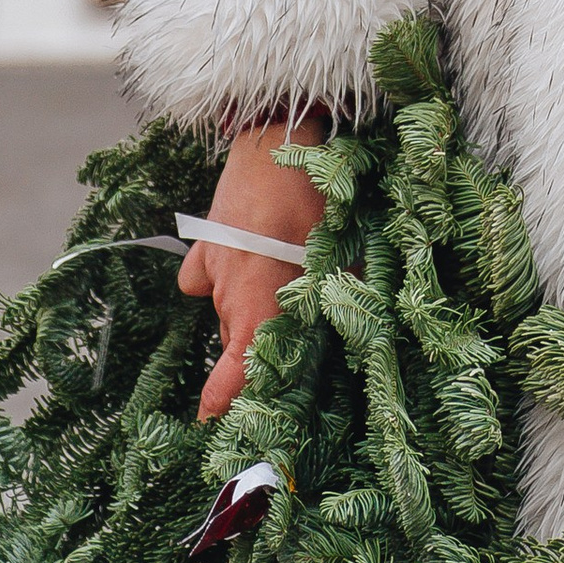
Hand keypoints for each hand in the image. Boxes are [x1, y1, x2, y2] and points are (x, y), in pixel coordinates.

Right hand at [180, 119, 326, 419]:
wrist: (277, 136)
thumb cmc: (313, 197)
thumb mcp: (337, 249)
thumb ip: (338, 293)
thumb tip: (359, 321)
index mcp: (257, 306)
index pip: (232, 373)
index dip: (222, 403)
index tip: (212, 425)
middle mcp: (227, 295)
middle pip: (239, 338)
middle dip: (260, 338)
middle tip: (292, 319)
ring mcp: (212, 268)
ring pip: (227, 307)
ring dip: (248, 302)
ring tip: (281, 270)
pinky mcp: (204, 242)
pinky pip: (206, 276)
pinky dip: (222, 274)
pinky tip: (247, 252)